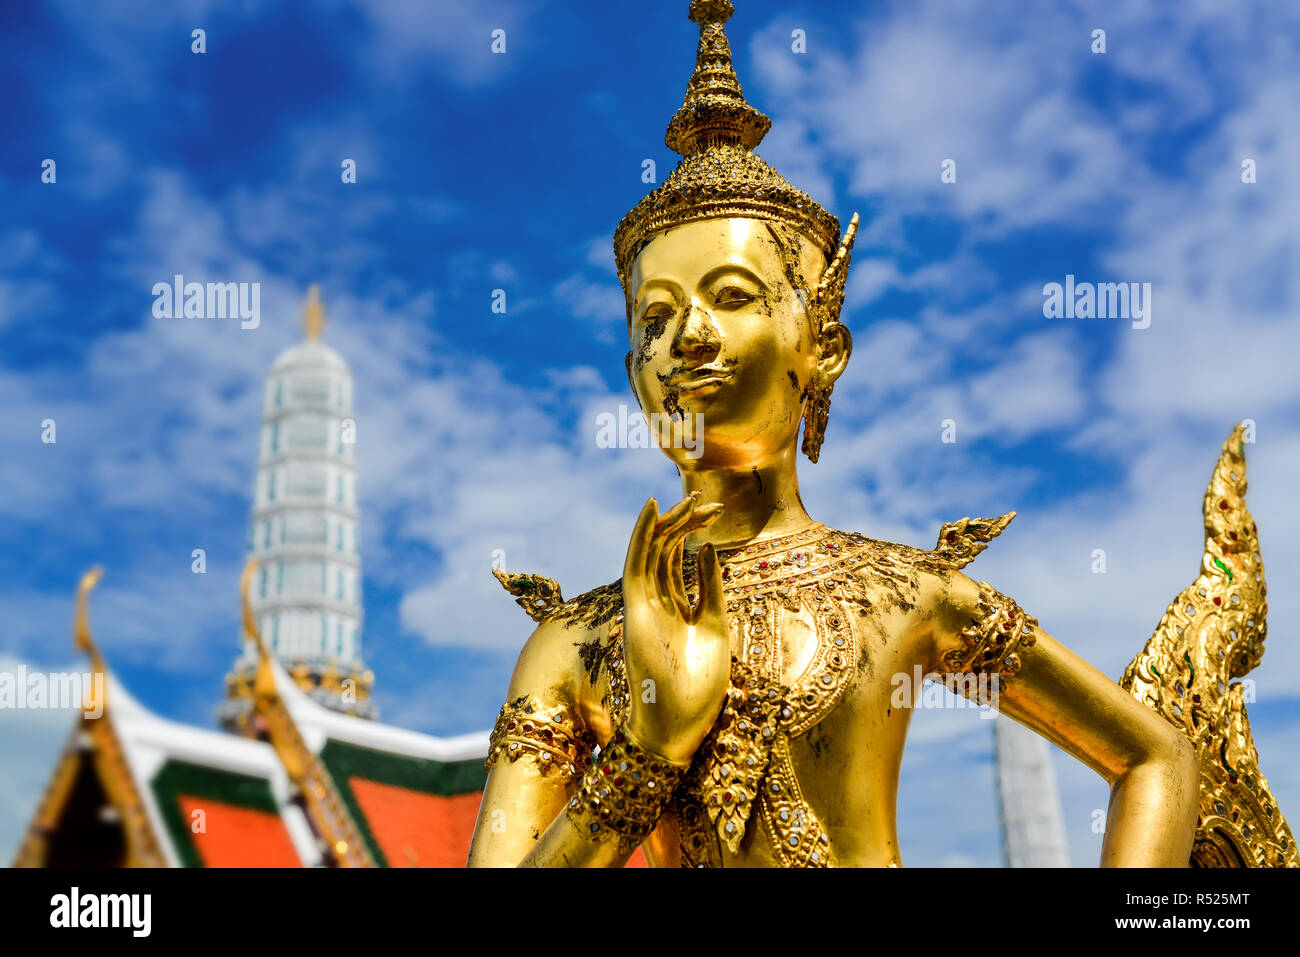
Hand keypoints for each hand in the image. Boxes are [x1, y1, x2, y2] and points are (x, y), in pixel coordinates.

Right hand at [621, 493, 729, 764]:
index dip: (693, 531)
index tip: (715, 511)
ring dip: (669, 522)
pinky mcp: (635, 610)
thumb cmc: (698, 686)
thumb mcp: (715, 626)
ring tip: (690, 499)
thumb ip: (709, 588)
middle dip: (686, 523)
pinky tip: (652, 508)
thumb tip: (708, 548)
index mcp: (675, 609)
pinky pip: (636, 563)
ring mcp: (644, 605)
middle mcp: (656, 603)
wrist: (679, 724)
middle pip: (666, 550)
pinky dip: (642, 534)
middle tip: (710, 503)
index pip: (678, 559)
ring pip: (652, 551)